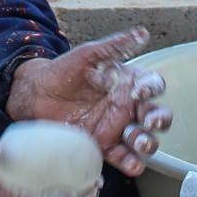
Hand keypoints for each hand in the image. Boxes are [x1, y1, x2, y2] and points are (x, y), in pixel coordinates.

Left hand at [4, 27, 171, 176]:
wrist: (36, 94)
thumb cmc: (64, 71)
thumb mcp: (89, 55)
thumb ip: (115, 46)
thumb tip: (142, 33)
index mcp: (128, 83)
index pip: (152, 86)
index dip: (152, 90)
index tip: (141, 92)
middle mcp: (128, 106)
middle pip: (157, 115)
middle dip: (159, 120)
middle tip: (150, 121)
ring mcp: (117, 127)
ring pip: (144, 138)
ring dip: (148, 142)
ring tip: (141, 143)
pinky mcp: (104, 145)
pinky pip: (123, 156)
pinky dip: (131, 162)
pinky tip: (131, 164)